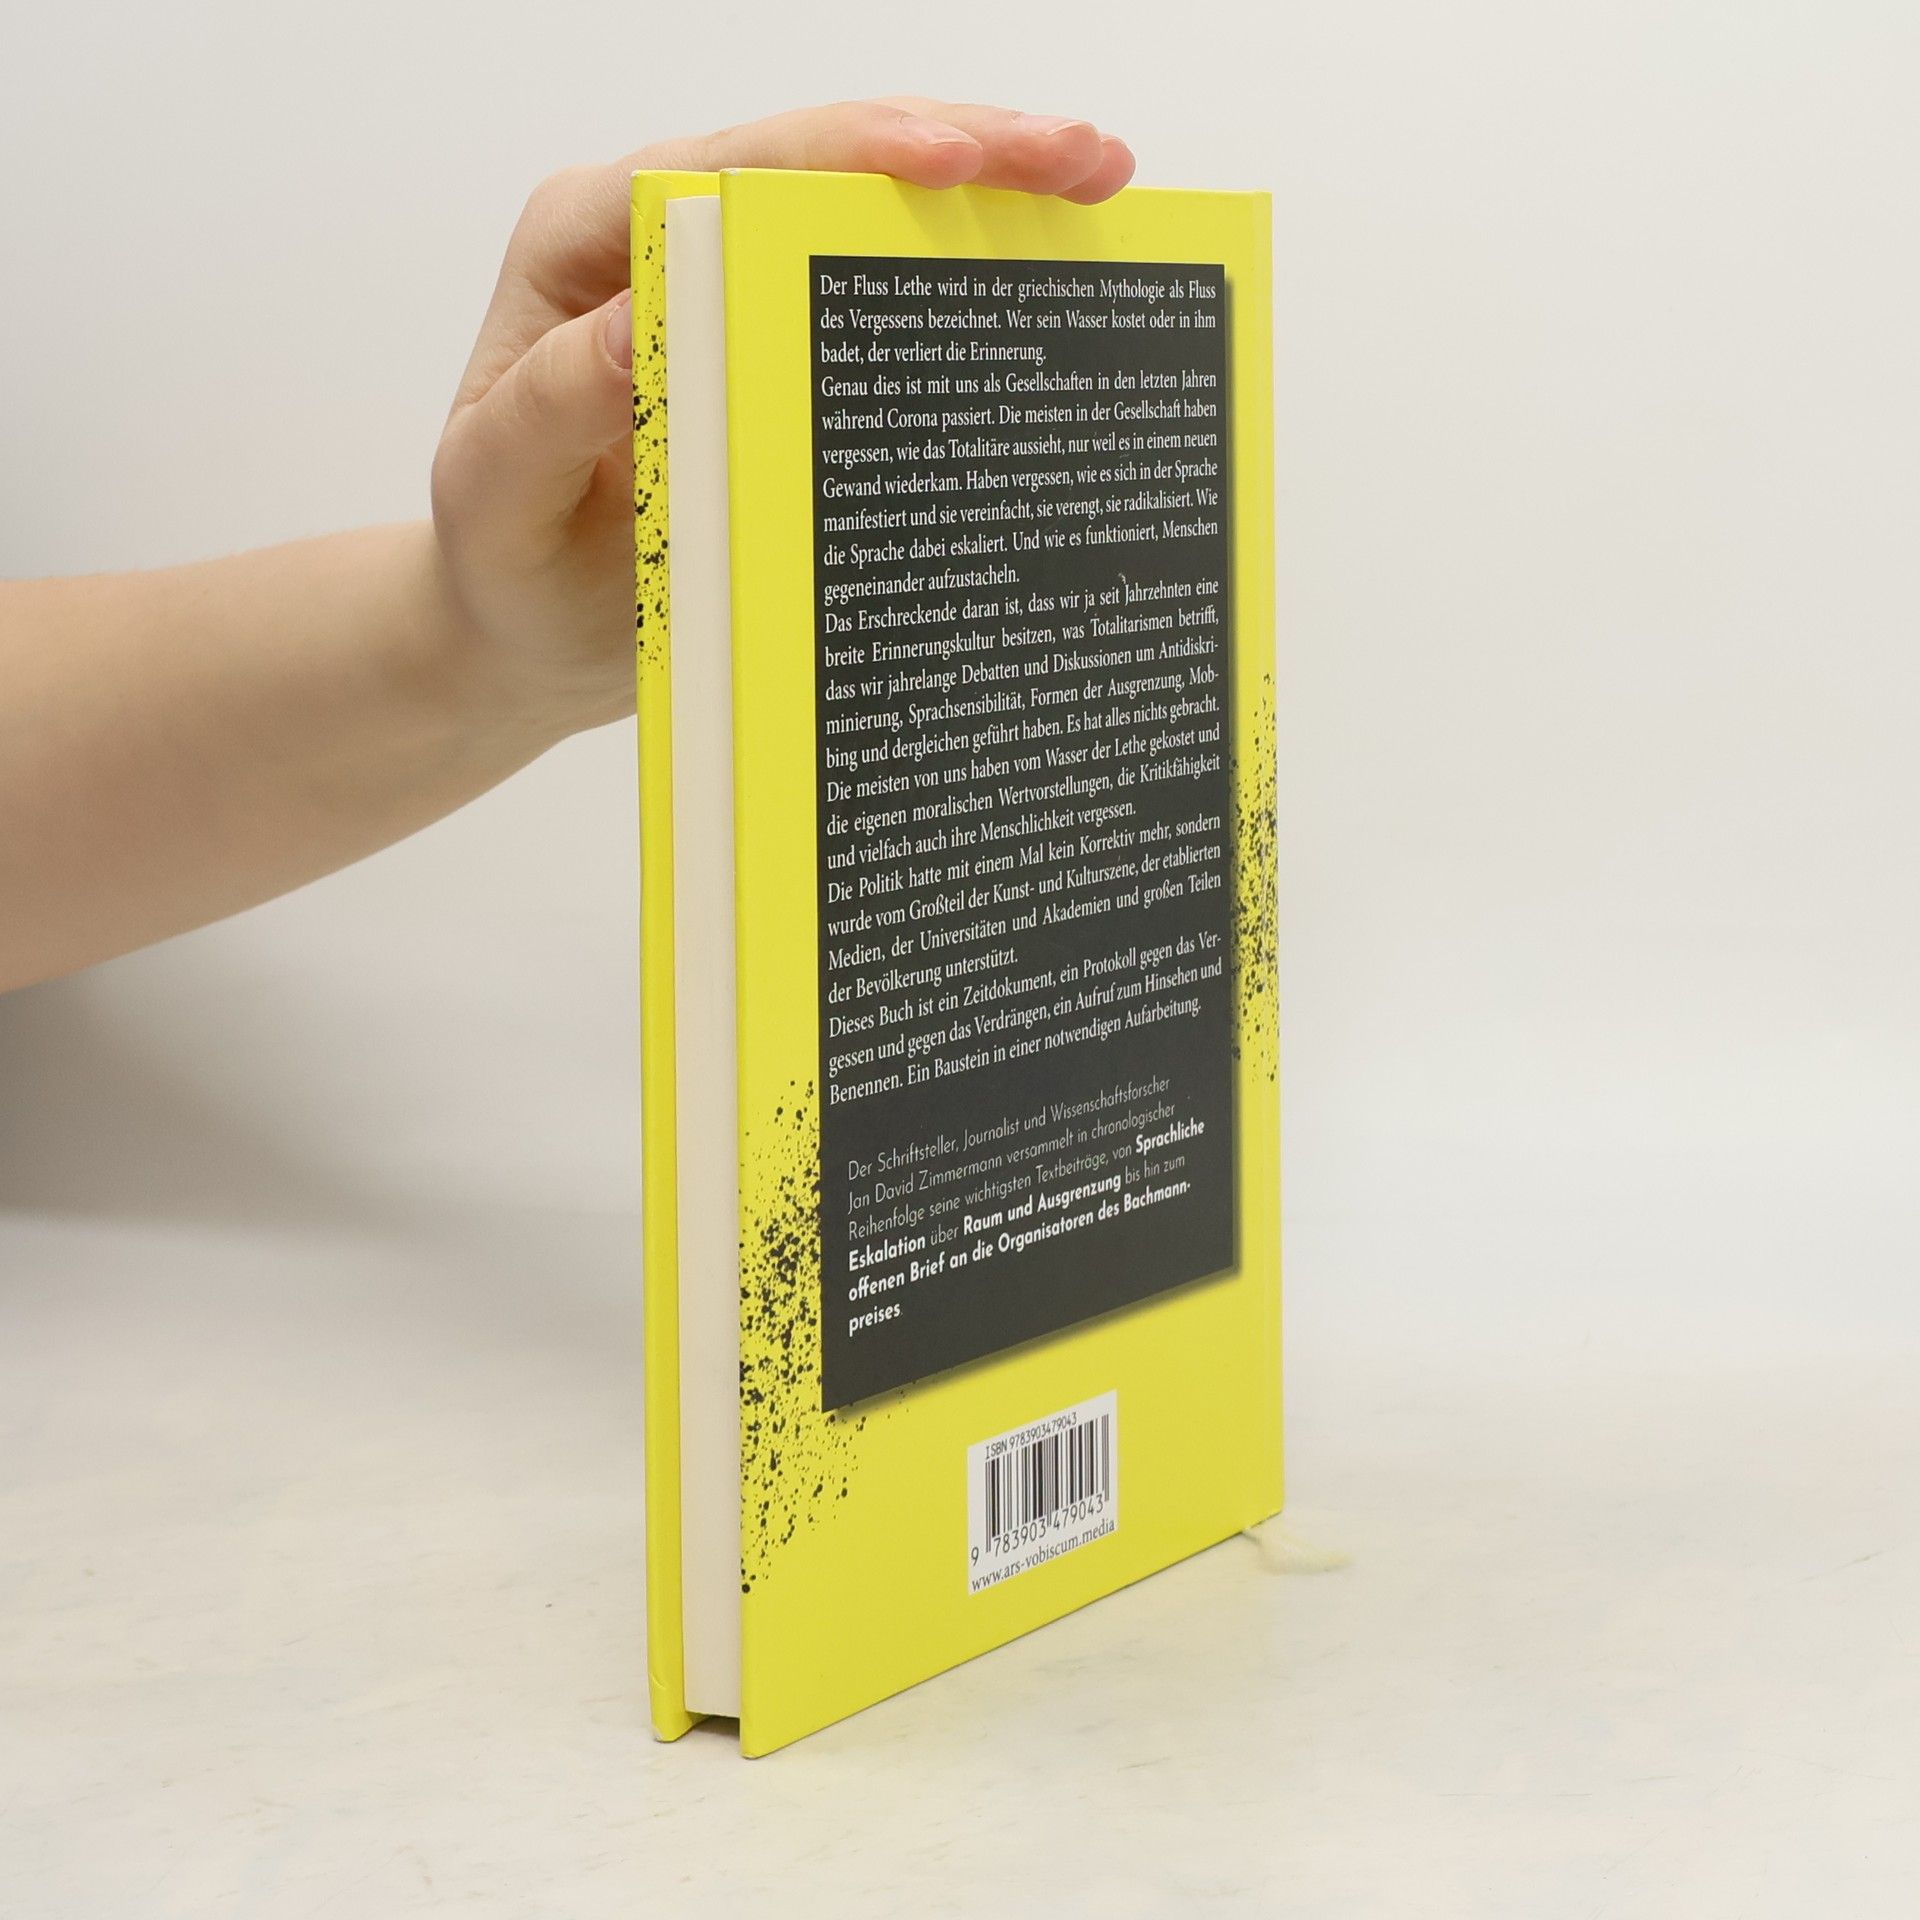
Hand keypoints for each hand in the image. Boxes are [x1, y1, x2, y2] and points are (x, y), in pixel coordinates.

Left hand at [427, 99, 1135, 741]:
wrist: (522, 629)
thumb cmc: (501, 565)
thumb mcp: (495, 495)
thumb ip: (547, 410)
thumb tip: (639, 322)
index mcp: (590, 246)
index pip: (732, 171)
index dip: (854, 154)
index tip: (957, 161)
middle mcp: (662, 242)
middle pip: (821, 161)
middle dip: (962, 149)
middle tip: (1086, 157)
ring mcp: (726, 292)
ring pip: (863, 212)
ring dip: (985, 194)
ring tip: (1099, 183)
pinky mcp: (772, 349)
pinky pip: (872, 297)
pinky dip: (960, 274)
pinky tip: (1046, 264)